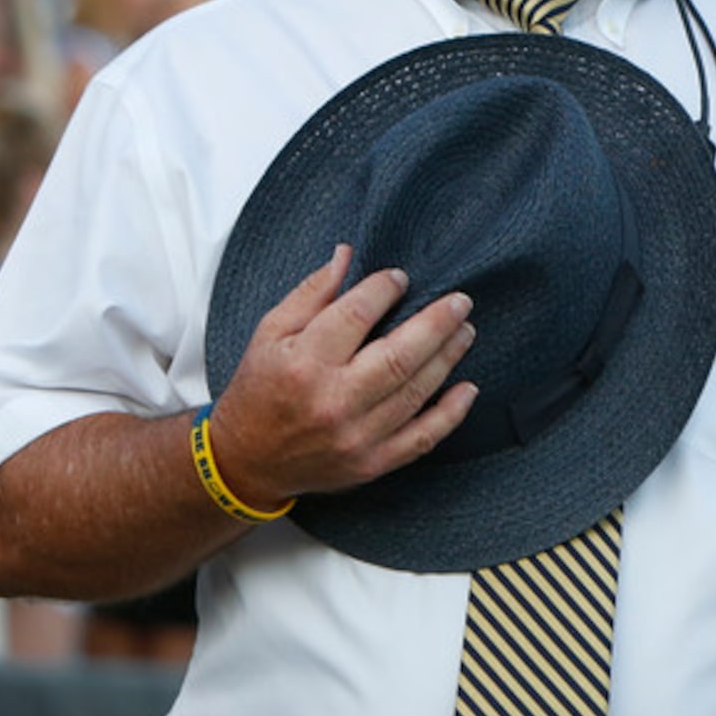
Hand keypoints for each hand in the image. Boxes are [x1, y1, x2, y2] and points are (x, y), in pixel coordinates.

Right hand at [213, 246, 476, 506]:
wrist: (247, 459)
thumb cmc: (259, 388)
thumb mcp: (269, 333)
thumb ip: (311, 293)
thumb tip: (346, 254)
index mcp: (302, 363)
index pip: (354, 316)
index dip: (383, 290)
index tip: (400, 278)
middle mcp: (331, 401)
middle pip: (398, 356)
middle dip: (437, 323)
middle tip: (460, 301)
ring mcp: (355, 436)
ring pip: (415, 391)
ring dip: (448, 357)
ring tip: (465, 331)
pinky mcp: (372, 462)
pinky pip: (423, 437)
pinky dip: (451, 413)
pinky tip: (468, 388)